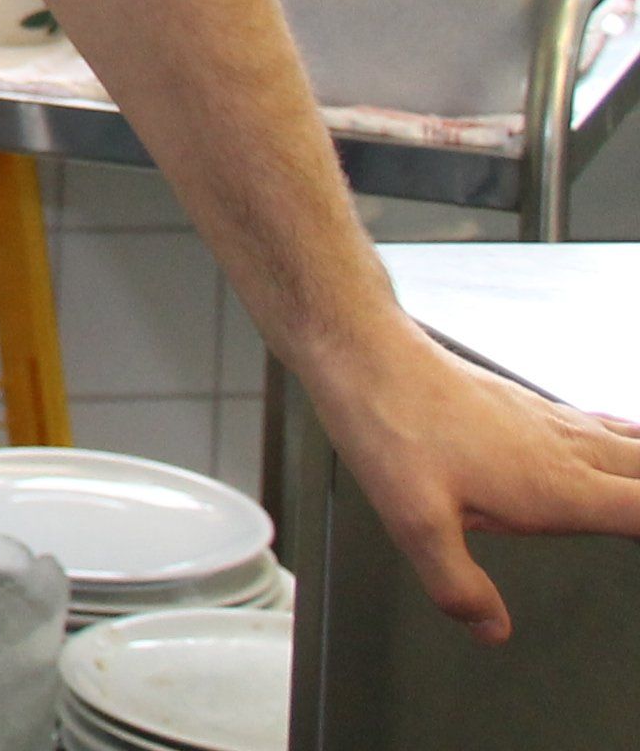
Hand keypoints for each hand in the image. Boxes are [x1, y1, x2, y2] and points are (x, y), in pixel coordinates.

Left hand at [306, 327, 639, 641]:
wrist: (367, 353)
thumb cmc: (391, 426)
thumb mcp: (414, 523)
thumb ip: (456, 583)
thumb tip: (490, 627)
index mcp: (557, 486)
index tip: (637, 546)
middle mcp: (568, 449)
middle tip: (639, 527)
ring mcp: (552, 421)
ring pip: (634, 445)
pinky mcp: (529, 405)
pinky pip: (603, 425)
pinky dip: (630, 444)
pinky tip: (624, 447)